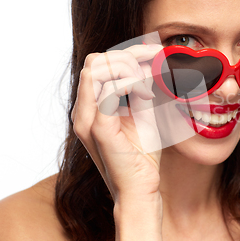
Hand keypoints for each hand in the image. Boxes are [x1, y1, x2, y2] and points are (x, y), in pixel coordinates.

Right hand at [71, 43, 162, 202]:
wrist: (140, 189)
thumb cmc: (141, 156)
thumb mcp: (143, 115)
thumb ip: (140, 91)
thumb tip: (148, 65)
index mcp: (90, 106)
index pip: (98, 63)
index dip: (128, 52)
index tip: (155, 52)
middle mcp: (83, 110)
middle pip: (95, 60)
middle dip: (129, 54)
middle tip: (156, 63)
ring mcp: (87, 119)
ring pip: (96, 69)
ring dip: (128, 67)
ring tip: (150, 82)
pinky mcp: (99, 129)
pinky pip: (109, 91)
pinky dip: (131, 83)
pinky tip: (147, 94)